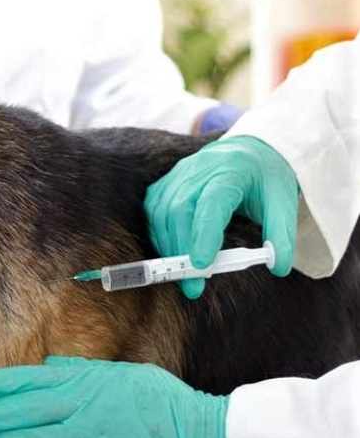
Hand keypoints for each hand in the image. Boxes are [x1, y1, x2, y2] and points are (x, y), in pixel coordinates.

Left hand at [0, 356, 236, 437]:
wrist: (206, 432)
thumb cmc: (162, 402)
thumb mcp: (122, 374)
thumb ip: (83, 370)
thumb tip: (50, 367)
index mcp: (89, 380)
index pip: (32, 379)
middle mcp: (88, 404)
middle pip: (27, 408)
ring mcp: (100, 435)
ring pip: (40, 436)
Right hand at [145, 135, 297, 298]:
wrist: (250, 151)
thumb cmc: (266, 179)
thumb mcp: (284, 202)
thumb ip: (282, 235)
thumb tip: (278, 267)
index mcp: (231, 170)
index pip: (212, 203)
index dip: (203, 234)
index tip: (201, 265)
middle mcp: (198, 169)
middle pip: (180, 210)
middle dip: (182, 250)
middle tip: (192, 285)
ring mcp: (177, 175)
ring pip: (161, 213)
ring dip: (168, 247)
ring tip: (184, 275)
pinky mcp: (165, 183)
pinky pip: (153, 211)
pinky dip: (158, 235)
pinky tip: (171, 253)